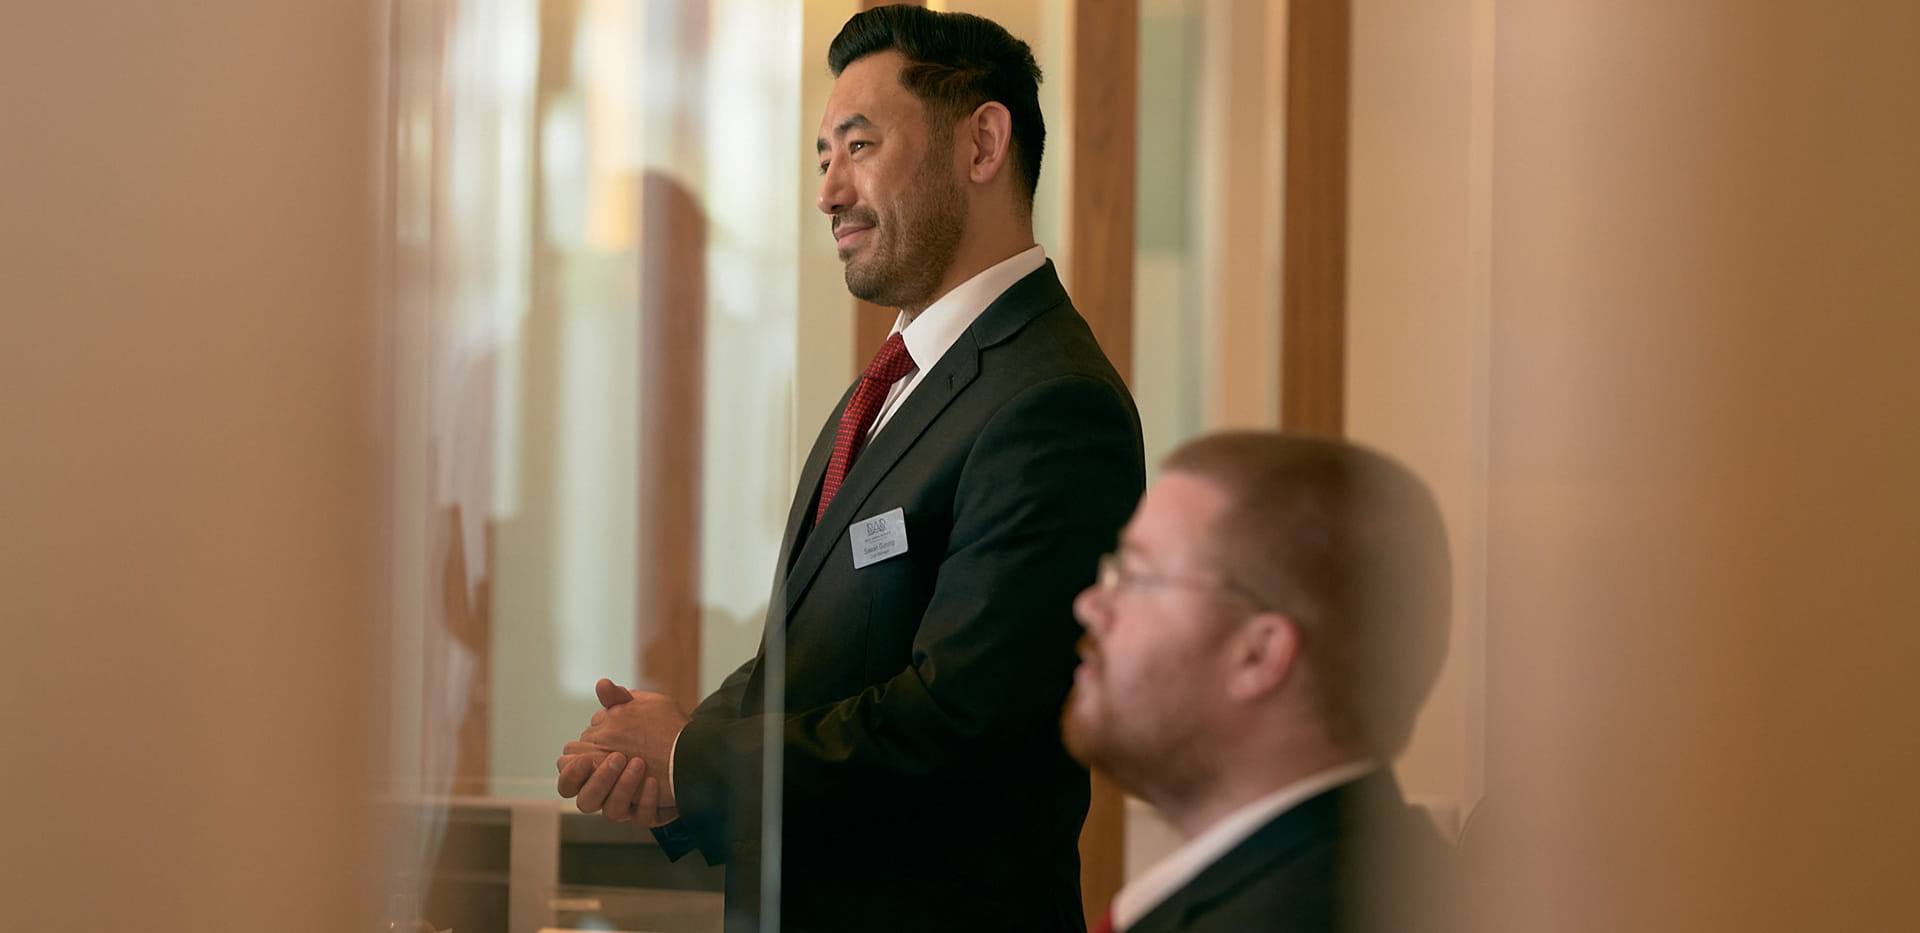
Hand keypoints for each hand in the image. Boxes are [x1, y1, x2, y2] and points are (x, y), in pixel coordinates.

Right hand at [554, 678, 687, 816]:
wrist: (695, 747)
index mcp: (596, 768)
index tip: (586, 757)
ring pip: (611, 813)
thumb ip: (618, 701)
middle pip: (585, 801)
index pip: (569, 779)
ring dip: (622, 788)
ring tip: (639, 764)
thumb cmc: (659, 729)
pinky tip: (654, 782)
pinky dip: (646, 801)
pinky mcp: (651, 812)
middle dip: (597, 782)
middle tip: (618, 757)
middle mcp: (608, 790)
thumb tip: (602, 684)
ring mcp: (630, 804)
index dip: (571, 773)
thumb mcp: (640, 710)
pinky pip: (643, 818)